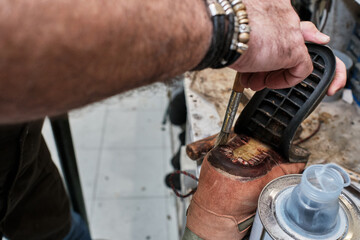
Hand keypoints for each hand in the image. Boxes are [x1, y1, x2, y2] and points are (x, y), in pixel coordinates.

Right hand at [230, 0, 345, 94]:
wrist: (224, 29)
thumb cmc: (222, 26)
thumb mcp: (234, 25)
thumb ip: (244, 32)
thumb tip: (240, 43)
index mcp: (269, 4)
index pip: (278, 21)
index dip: (272, 39)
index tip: (264, 49)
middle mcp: (283, 13)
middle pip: (285, 39)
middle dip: (271, 59)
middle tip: (257, 70)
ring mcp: (292, 29)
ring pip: (291, 54)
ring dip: (272, 72)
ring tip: (255, 80)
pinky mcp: (295, 48)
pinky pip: (301, 68)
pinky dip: (286, 79)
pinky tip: (269, 82)